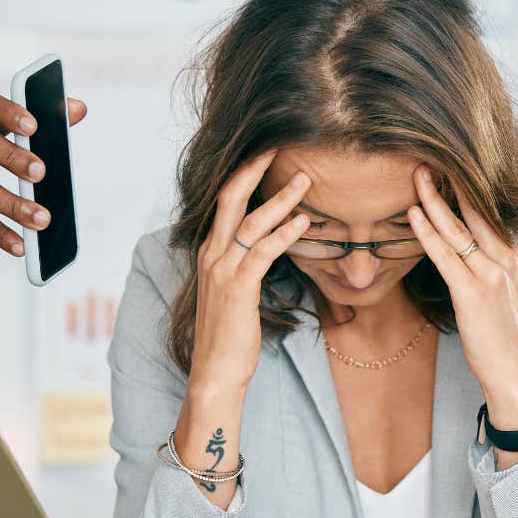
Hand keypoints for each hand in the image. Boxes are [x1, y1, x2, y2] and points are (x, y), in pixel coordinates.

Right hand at [188, 150, 312, 389]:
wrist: (216, 372)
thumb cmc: (231, 333)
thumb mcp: (235, 289)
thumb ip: (247, 262)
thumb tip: (272, 242)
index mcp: (210, 251)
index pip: (224, 201)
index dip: (244, 173)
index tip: (267, 152)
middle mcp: (212, 254)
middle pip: (229, 198)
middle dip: (254, 169)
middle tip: (280, 145)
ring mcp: (222, 271)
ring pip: (249, 222)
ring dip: (280, 198)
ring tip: (306, 179)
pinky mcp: (237, 289)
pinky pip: (262, 252)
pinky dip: (284, 233)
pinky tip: (304, 223)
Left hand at [406, 166, 517, 436]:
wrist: (516, 373)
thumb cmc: (511, 331)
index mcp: (517, 252)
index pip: (493, 208)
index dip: (472, 183)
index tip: (450, 159)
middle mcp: (507, 257)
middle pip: (478, 209)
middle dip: (452, 180)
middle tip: (428, 152)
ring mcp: (491, 274)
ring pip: (460, 227)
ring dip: (435, 198)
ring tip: (416, 173)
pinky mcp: (473, 293)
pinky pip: (446, 255)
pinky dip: (428, 232)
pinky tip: (413, 214)